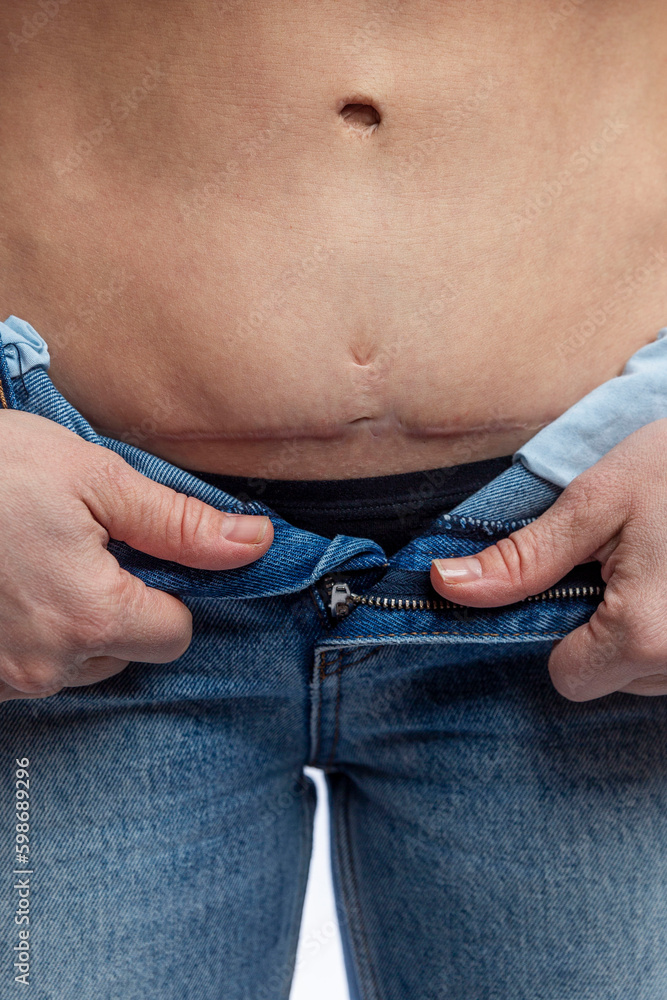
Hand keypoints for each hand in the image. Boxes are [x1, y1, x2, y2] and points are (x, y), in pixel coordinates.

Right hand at [0, 411, 272, 701]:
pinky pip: (31, 667)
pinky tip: (11, 585)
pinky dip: (32, 632)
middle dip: (120, 604)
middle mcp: (48, 664)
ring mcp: (4, 678)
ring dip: (74, 620)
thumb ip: (180, 523)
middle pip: (127, 650)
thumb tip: (254, 544)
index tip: (137, 552)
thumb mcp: (95, 477)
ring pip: (78, 662)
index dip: (168, 590)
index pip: (175, 633)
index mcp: (91, 617)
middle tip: (82, 547)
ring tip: (39, 561)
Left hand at [430, 419, 666, 700]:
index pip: (568, 679)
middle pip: (613, 679)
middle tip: (632, 564)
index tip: (582, 583)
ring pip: (652, 674)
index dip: (560, 634)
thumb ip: (522, 559)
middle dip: (607, 631)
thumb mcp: (597, 501)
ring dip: (647, 631)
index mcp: (645, 635)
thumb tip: (444, 587)